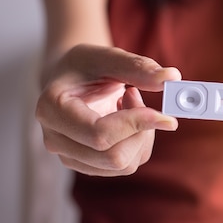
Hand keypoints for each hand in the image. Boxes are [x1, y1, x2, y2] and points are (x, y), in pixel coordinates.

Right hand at [35, 44, 180, 175]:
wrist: (69, 79)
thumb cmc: (85, 65)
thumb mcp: (107, 57)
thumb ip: (137, 67)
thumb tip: (171, 77)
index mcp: (51, 109)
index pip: (100, 134)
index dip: (137, 125)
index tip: (166, 115)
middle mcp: (55, 140)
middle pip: (114, 157)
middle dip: (140, 130)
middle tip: (135, 96)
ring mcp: (70, 157)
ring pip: (124, 165)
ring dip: (140, 135)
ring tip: (127, 103)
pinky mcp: (88, 165)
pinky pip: (127, 165)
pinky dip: (138, 143)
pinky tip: (126, 120)